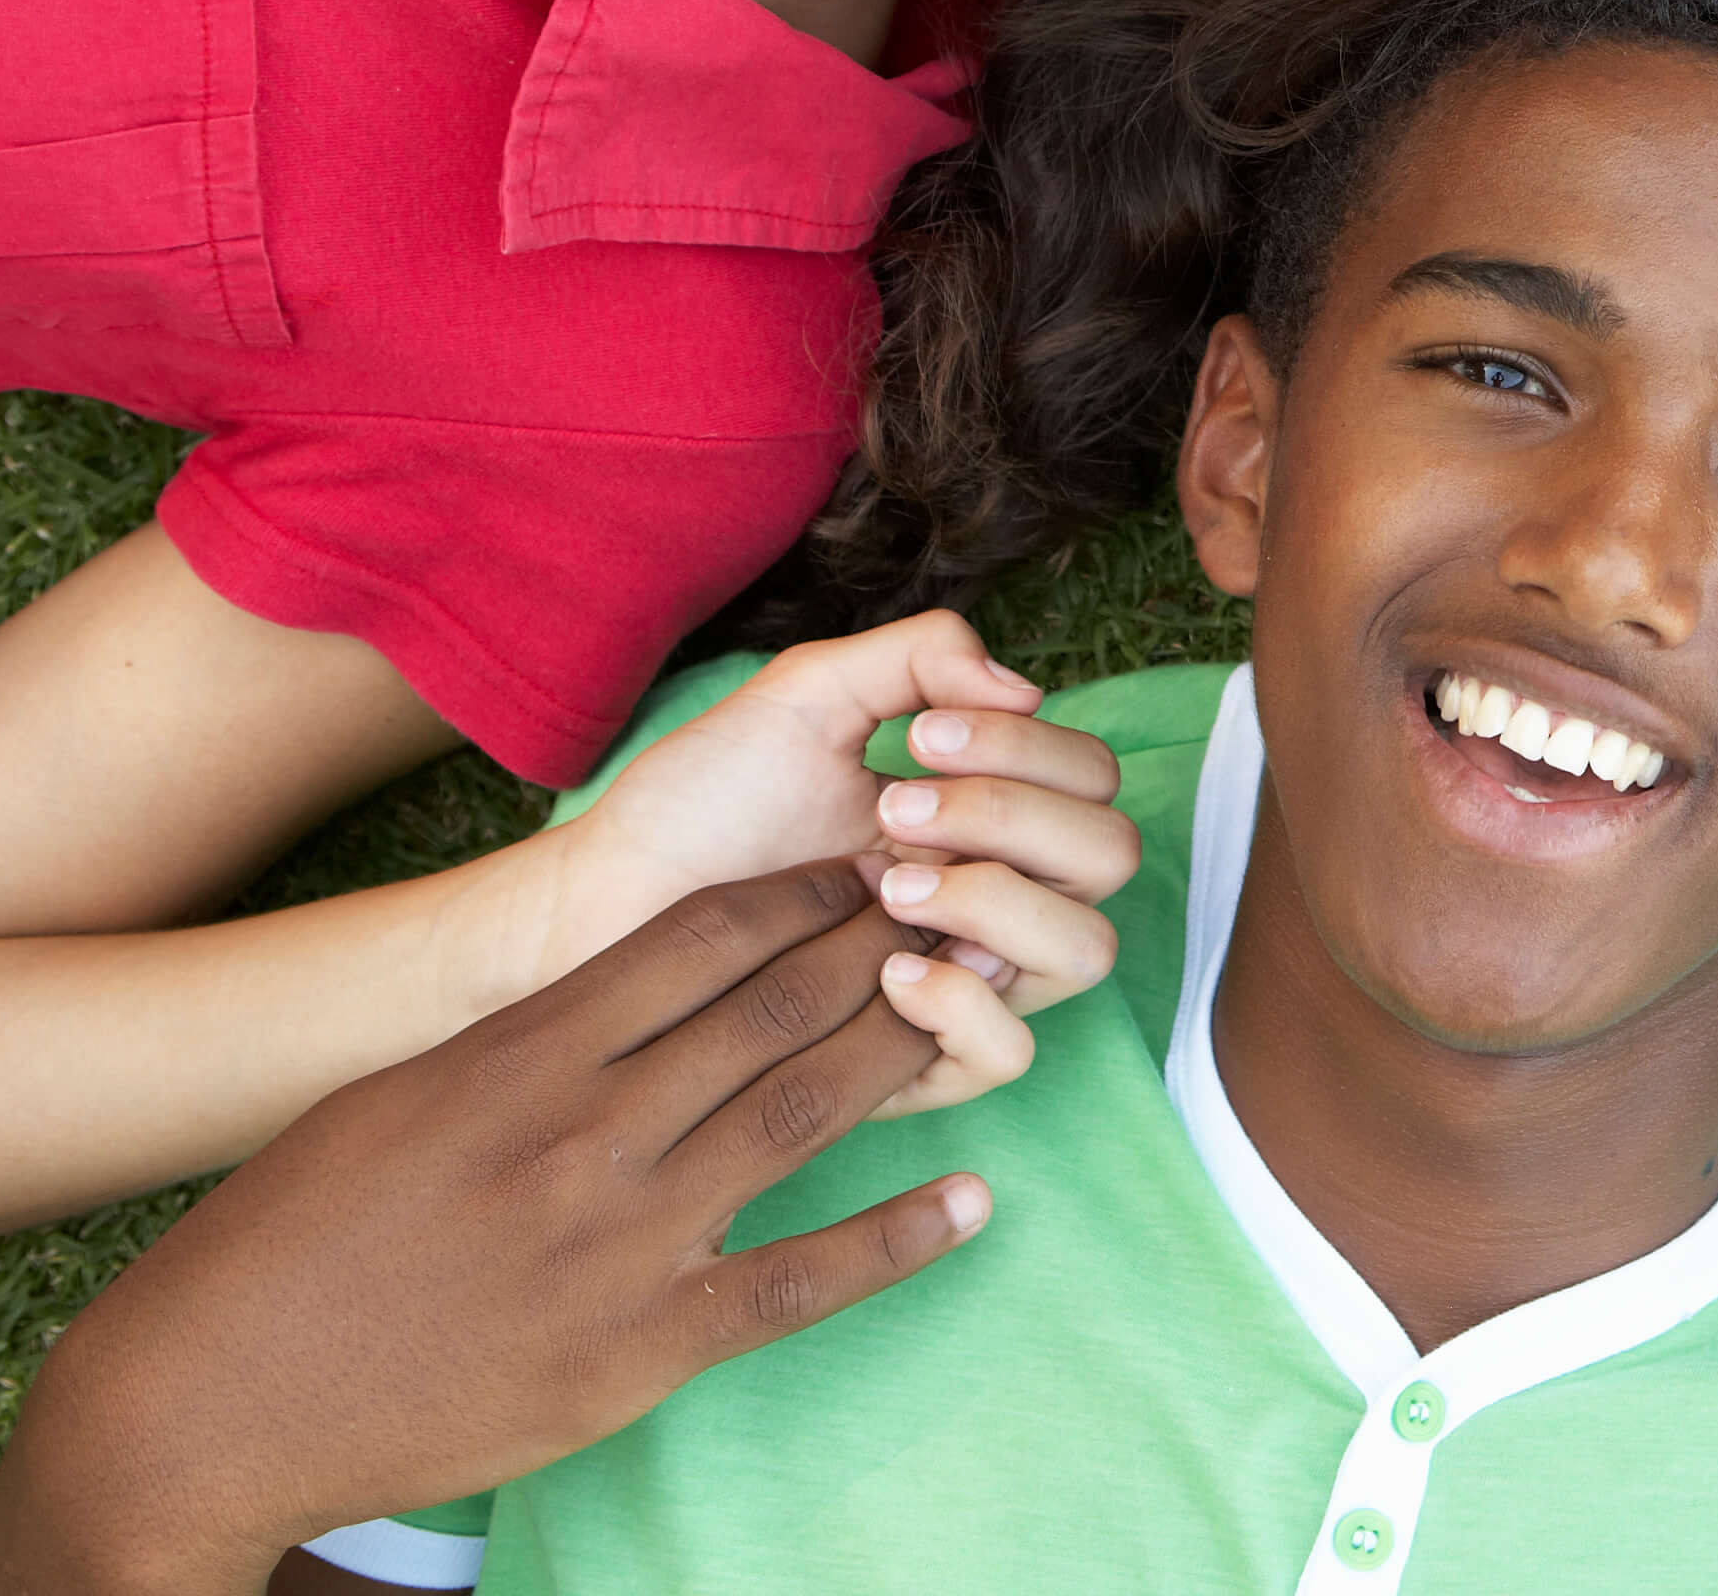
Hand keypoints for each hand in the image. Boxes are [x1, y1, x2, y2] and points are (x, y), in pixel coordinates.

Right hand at [0, 867, 986, 1593]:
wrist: (212, 1400)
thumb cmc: (288, 1240)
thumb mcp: (398, 1097)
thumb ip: (519, 1045)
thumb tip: (612, 994)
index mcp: (523, 1053)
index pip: (701, 938)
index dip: (802, 894)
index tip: (869, 864)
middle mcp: (587, 1132)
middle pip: (776, 1008)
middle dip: (885, 944)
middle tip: (966, 899)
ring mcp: (623, 1242)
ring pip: (806, 1116)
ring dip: (910, 1048)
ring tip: (991, 1001)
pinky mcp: (639, 1350)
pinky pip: (798, 1281)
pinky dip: (895, 1238)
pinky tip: (970, 1199)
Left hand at [550, 612, 1136, 1116]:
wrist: (607, 897)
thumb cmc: (704, 798)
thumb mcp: (810, 692)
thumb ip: (921, 655)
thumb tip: (1027, 686)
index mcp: (987, 810)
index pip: (1093, 780)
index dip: (1027, 748)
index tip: (918, 735)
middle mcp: (996, 895)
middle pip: (1110, 858)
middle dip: (1014, 815)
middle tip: (898, 807)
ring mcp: (963, 980)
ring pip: (1084, 953)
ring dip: (999, 900)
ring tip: (887, 881)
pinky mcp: (912, 1064)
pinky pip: (1009, 1052)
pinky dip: (962, 998)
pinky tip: (883, 963)